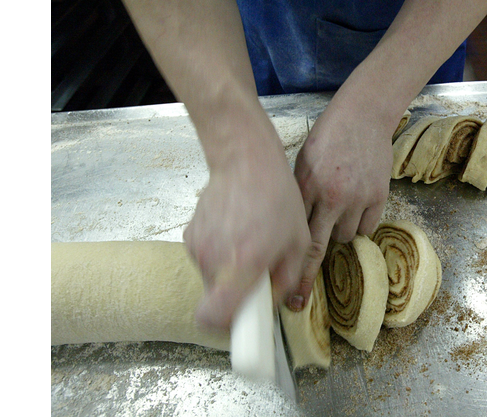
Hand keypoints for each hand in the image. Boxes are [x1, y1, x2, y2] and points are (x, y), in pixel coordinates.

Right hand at [184, 125, 310, 331]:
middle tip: (259, 273)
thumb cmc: (276, 197)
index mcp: (241, 264)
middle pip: (217, 300)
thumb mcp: (297, 240)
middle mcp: (212, 259)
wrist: (245, 159)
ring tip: (251, 243)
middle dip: (238, 295)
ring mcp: (196, 247)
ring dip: (230, 273)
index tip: (243, 323)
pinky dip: (220, 255)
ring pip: (211, 279)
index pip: (214, 318)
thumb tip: (282, 304)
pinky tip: (237, 232)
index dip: (226, 328)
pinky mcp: (189, 235)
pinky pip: (205, 259)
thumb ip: (288, 279)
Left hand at [289, 94, 398, 310]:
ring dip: (340, 232)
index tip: (289, 296)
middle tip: (299, 300)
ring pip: (347, 237)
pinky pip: (368, 227)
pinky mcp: (379, 195)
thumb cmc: (327, 138)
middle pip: (319, 248)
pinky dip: (360, 223)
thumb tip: (291, 231)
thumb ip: (300, 197)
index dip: (292, 270)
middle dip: (307, 277)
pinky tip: (355, 206)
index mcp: (306, 187)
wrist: (363, 116)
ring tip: (337, 211)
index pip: (297, 237)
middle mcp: (331, 196)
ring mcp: (358, 197)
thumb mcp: (302, 165)